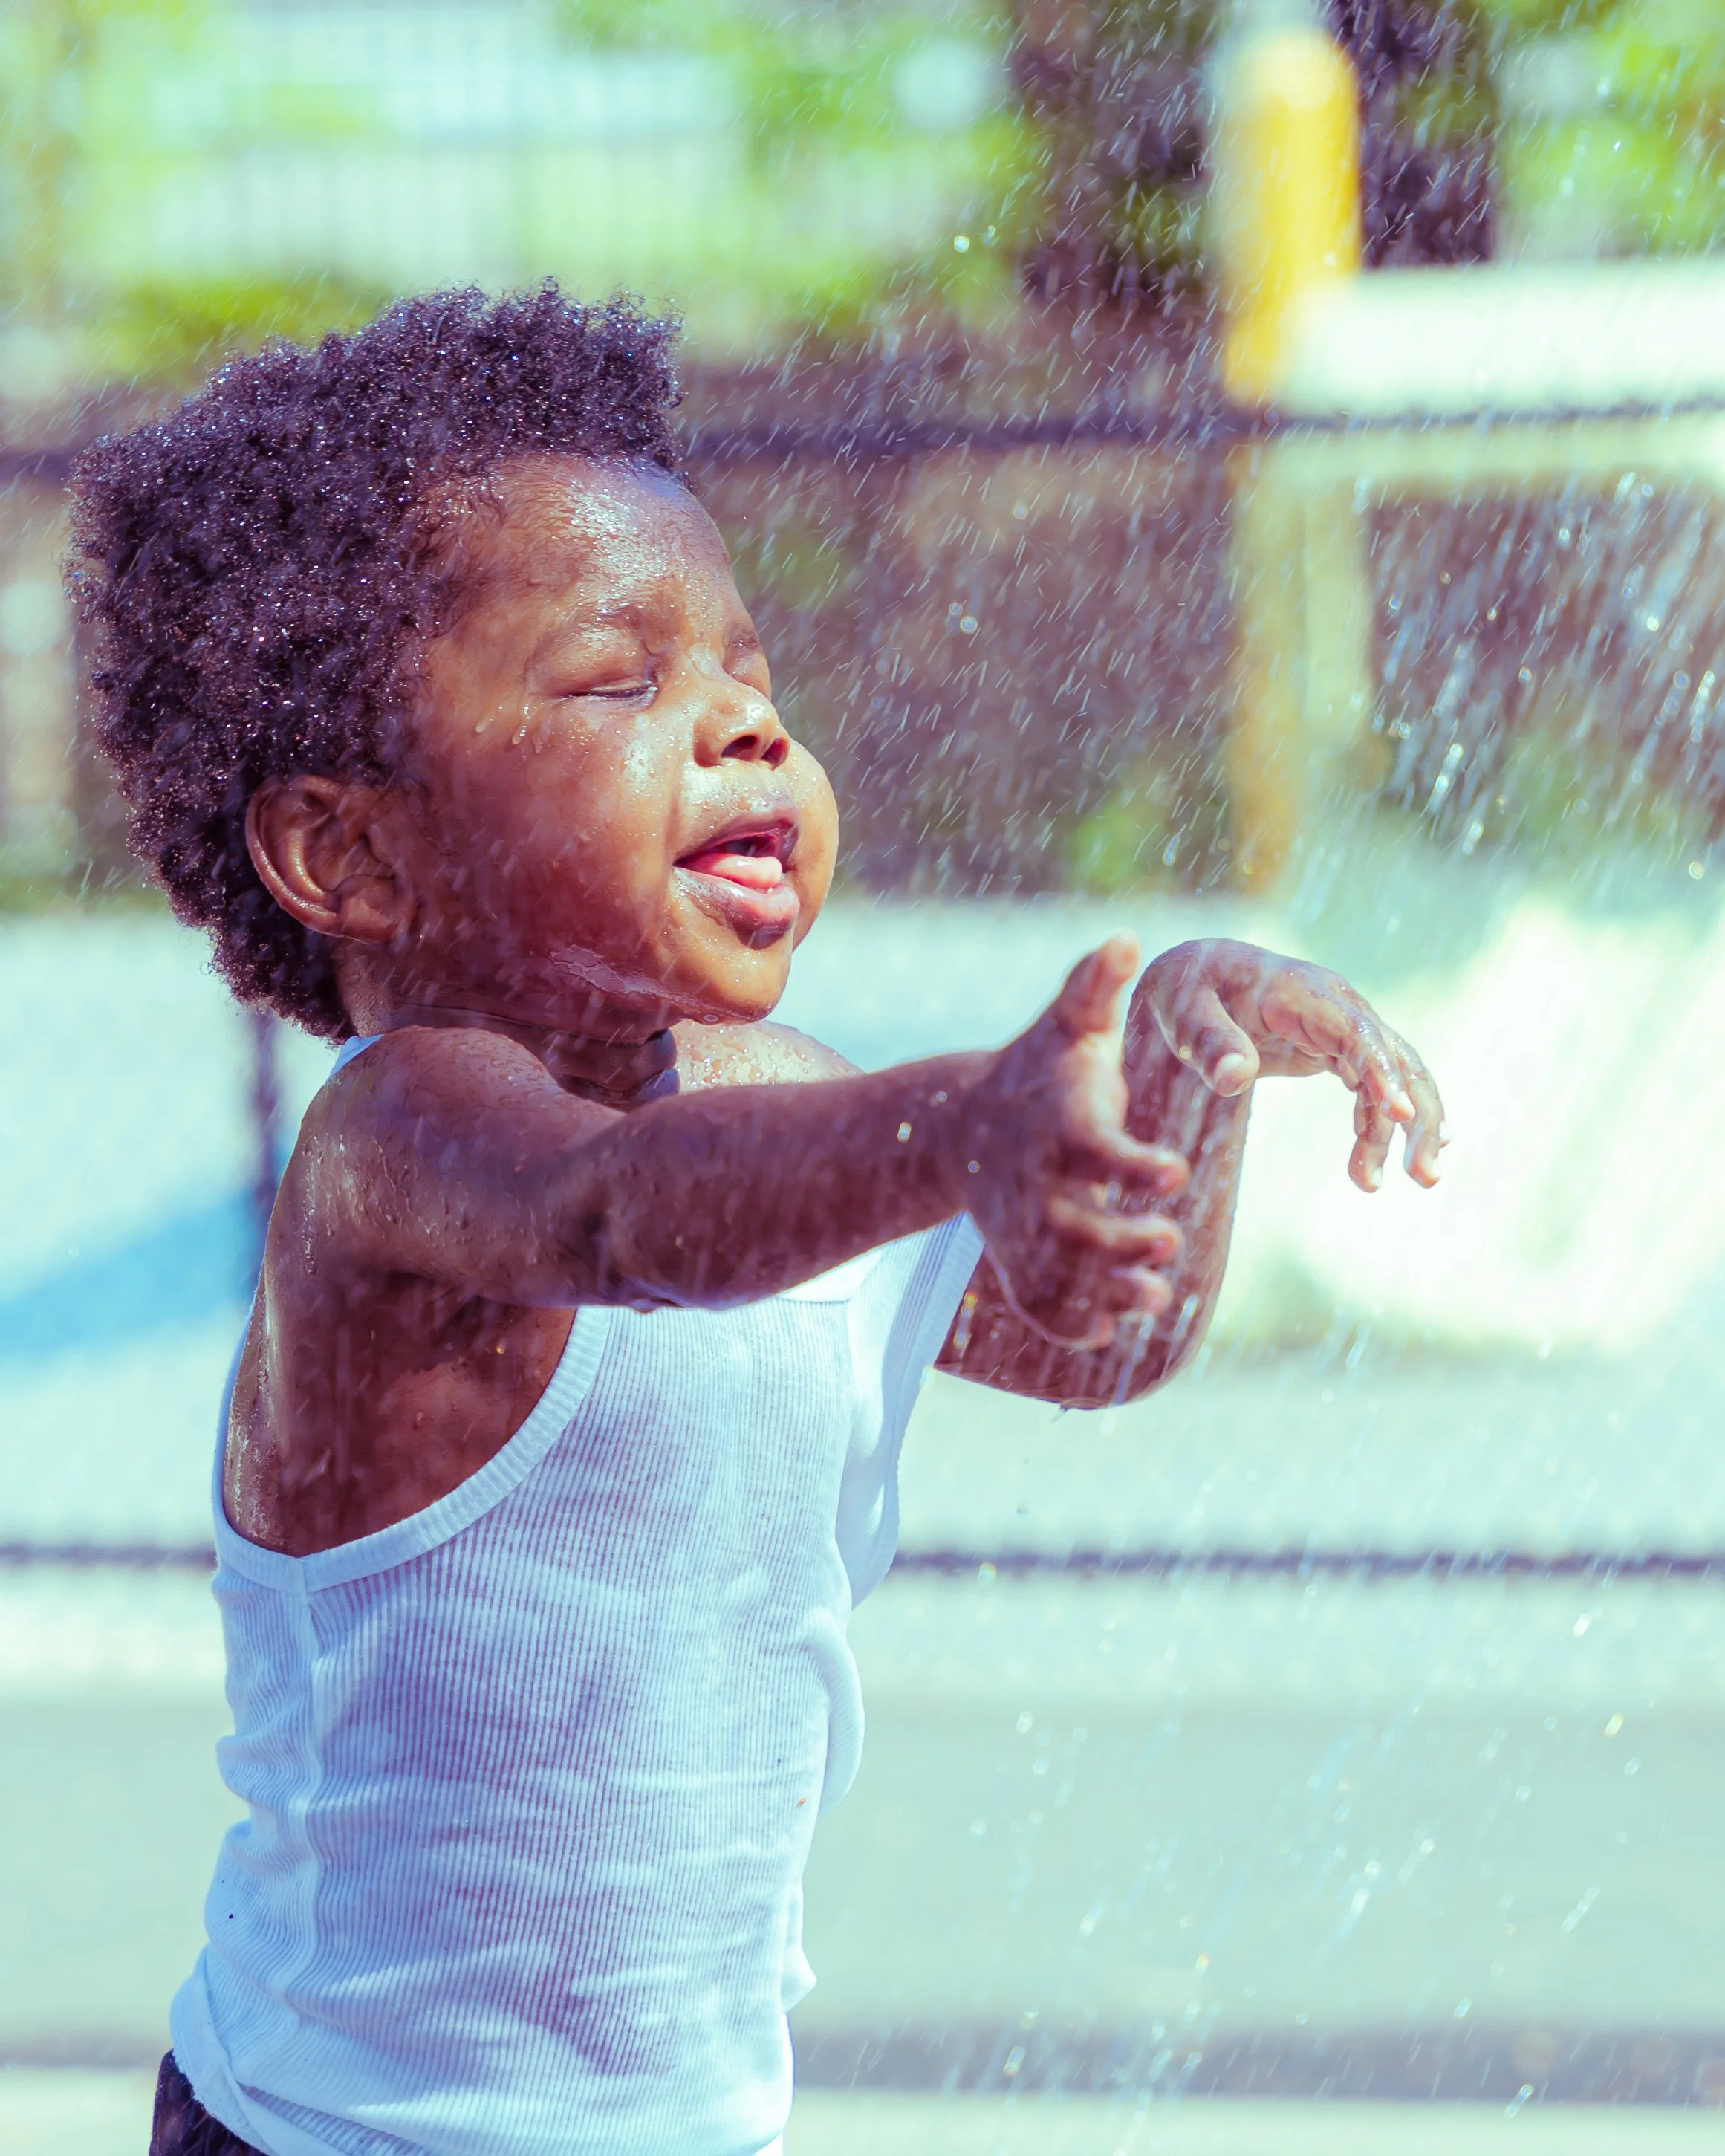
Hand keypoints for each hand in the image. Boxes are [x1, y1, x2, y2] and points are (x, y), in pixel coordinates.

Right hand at [956, 936, 1190, 1348]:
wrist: (964, 1123)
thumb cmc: (1038, 1070)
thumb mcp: (1068, 1025)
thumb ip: (1097, 986)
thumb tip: (1126, 938)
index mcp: (1057, 1126)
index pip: (1090, 1151)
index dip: (1130, 1166)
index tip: (1172, 1173)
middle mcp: (1035, 1184)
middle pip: (1073, 1227)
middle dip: (1121, 1243)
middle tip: (1167, 1241)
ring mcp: (1021, 1229)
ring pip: (1058, 1277)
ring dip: (1106, 1294)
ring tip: (1155, 1296)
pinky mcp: (1015, 1260)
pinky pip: (1036, 1307)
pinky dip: (1066, 1327)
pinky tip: (1106, 1334)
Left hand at [1130, 939, 1444, 1191]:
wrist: (1194, 978)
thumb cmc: (1186, 991)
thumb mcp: (1182, 1010)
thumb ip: (1207, 1041)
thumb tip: (1235, 1078)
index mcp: (1305, 993)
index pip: (1356, 1032)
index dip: (1382, 1072)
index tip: (1400, 1115)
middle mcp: (1338, 1007)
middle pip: (1396, 1058)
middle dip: (1418, 1115)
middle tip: (1424, 1176)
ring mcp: (1343, 1028)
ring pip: (1395, 1077)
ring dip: (1404, 1131)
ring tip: (1388, 1184)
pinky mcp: (1337, 1050)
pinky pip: (1373, 1088)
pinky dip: (1380, 1125)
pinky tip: (1377, 1166)